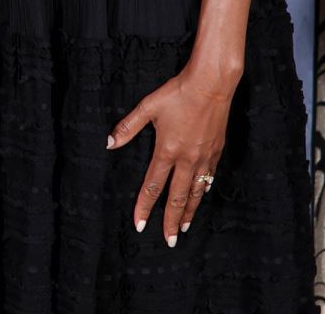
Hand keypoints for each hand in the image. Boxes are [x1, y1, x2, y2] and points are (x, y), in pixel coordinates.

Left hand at [108, 63, 236, 245]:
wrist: (211, 84)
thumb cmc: (177, 93)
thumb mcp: (148, 107)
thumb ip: (128, 127)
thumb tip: (109, 143)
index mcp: (167, 150)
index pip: (153, 186)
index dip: (144, 206)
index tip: (139, 224)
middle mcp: (187, 159)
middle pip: (177, 197)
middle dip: (170, 221)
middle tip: (168, 240)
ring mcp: (204, 157)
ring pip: (196, 192)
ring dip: (188, 211)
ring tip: (184, 227)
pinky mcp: (216, 151)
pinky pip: (208, 177)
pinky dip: (203, 191)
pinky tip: (201, 196)